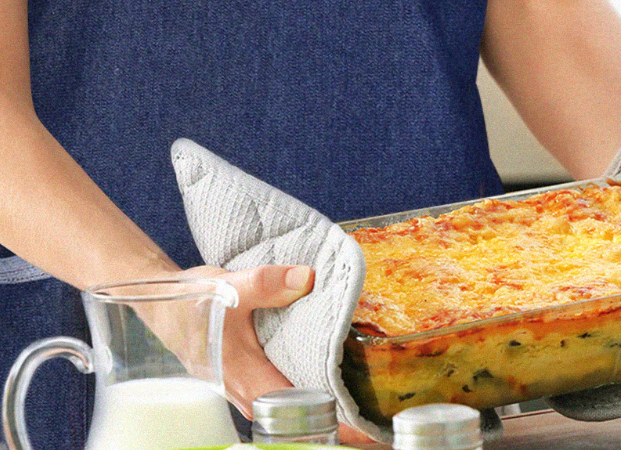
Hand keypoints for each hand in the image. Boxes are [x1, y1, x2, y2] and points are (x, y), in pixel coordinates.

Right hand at [190, 266, 373, 442]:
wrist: (158, 301)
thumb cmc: (190, 298)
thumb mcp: (229, 285)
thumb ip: (266, 282)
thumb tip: (307, 278)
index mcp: (243, 374)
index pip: (296, 408)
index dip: (332, 421)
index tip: (364, 433)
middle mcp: (242, 389)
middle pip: (293, 420)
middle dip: (330, 425)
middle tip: (371, 427)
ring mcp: (239, 387)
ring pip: (283, 412)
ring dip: (314, 413)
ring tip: (352, 412)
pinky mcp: (238, 377)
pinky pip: (273, 396)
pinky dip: (298, 397)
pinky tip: (317, 385)